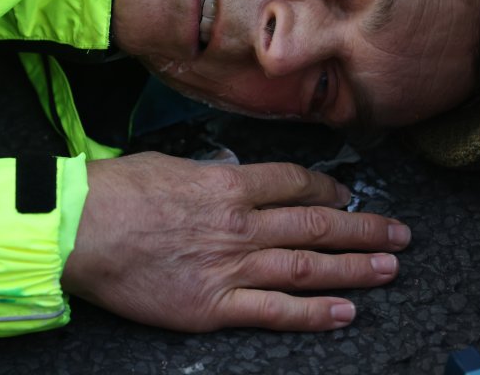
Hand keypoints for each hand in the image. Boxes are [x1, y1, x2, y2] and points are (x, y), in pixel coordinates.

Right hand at [61, 153, 411, 331]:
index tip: (348, 197)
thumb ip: (213, 177)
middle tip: (399, 234)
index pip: (296, 185)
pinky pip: (275, 310)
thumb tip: (236, 183)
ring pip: (308, 267)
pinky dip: (314, 313)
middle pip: (316, 225)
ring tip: (389, 269)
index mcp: (229, 185)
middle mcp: (241, 225)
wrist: (80, 229)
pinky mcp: (214, 306)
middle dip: (364, 229)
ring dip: (355, 268)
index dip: (329, 191)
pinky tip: (346, 312)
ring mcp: (231, 267)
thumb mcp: (172, 165)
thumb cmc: (117, 191)